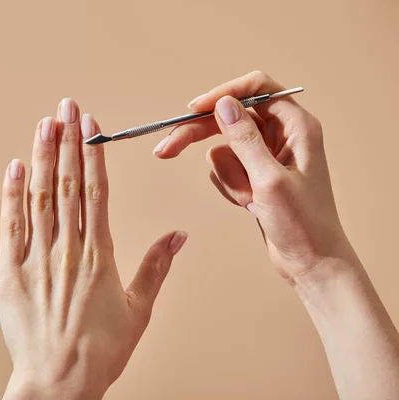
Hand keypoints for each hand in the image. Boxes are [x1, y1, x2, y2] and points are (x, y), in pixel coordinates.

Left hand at [0, 99, 187, 398]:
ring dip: (42, 157)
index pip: (97, 192)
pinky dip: (12, 195)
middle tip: (67, 108)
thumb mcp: (139, 310)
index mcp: (99, 256)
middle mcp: (68, 250)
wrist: (57, 384)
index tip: (92, 126)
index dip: (94, 155)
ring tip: (44, 124)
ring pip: (40, 197)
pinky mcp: (11, 272)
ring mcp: (36, 259)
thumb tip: (179, 235)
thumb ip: (157, 267)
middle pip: (68, 185)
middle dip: (67, 142)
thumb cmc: (100, 350)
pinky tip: (15, 167)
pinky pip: (11, 226)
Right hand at [153, 71, 356, 290]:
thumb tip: (223, 104)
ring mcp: (266, 156)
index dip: (222, 94)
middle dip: (200, 134)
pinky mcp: (254, 175)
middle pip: (229, 117)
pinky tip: (249, 205)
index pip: (255, 89)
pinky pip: (225, 169)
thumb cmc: (303, 224)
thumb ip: (245, 139)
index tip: (193, 110)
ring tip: (251, 199)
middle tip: (167, 149)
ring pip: (225, 148)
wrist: (311, 262)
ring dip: (229, 176)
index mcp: (296, 126)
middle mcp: (282, 135)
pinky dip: (230, 187)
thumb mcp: (270, 180)